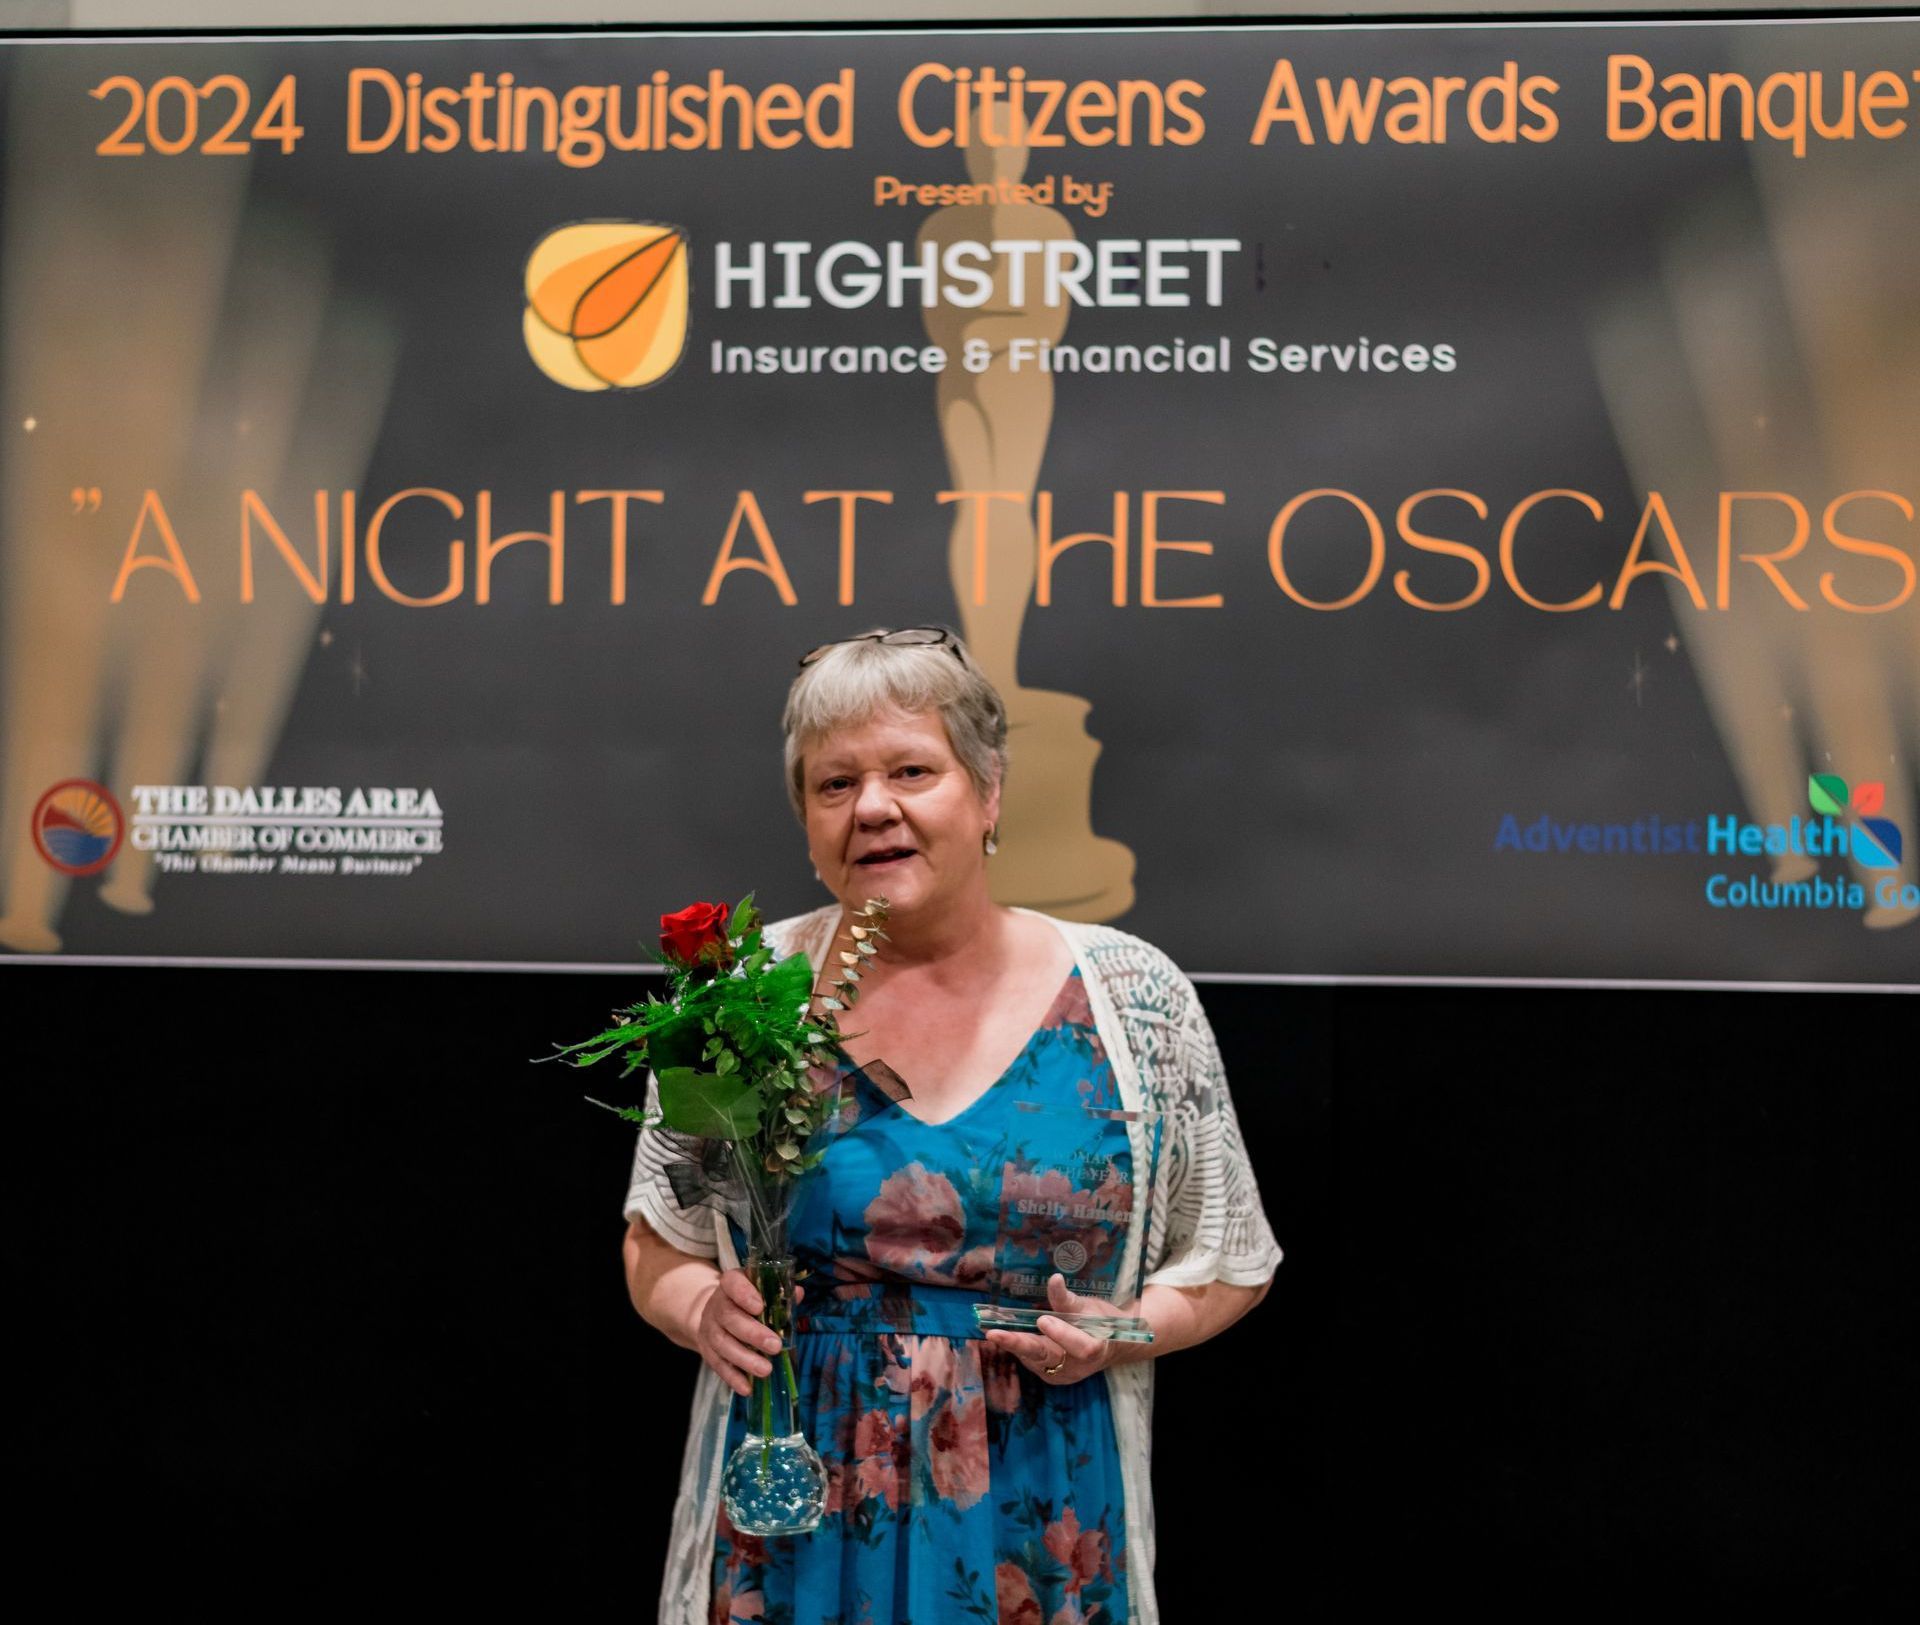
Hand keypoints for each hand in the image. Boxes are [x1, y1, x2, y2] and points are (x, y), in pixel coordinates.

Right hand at [692, 1269, 804, 1397]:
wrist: (714, 1314)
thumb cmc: (745, 1300)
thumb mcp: (759, 1290)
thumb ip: (778, 1293)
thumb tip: (798, 1293)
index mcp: (730, 1285)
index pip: (732, 1283)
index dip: (744, 1294)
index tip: (760, 1307)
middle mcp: (716, 1306)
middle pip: (729, 1318)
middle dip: (752, 1334)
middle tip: (775, 1346)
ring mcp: (709, 1330)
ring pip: (723, 1345)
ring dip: (745, 1359)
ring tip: (766, 1370)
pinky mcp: (707, 1352)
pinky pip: (718, 1366)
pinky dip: (733, 1378)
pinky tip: (747, 1388)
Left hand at [983, 1273, 1120, 1385]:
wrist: (1109, 1346)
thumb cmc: (1101, 1322)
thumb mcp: (1088, 1307)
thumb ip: (1068, 1299)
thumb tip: (1054, 1279)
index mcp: (1095, 1350)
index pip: (1079, 1347)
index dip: (1061, 1334)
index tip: (1043, 1319)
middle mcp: (1077, 1367)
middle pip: (1047, 1357)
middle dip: (1019, 1344)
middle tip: (994, 1334)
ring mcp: (1062, 1375)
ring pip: (1035, 1359)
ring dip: (1014, 1344)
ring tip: (992, 1331)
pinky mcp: (1051, 1375)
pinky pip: (1032, 1361)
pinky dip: (1019, 1347)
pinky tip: (1004, 1335)